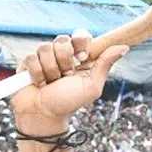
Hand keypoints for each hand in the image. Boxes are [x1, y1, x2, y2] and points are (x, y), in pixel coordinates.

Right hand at [12, 33, 128, 134]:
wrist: (43, 116)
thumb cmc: (68, 103)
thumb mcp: (91, 87)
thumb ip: (105, 65)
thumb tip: (124, 47)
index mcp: (79, 57)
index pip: (81, 35)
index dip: (80, 42)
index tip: (81, 58)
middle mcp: (62, 54)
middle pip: (62, 39)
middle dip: (64, 60)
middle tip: (65, 76)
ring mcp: (44, 57)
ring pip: (45, 47)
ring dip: (50, 70)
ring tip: (51, 83)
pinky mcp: (28, 62)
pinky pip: (31, 57)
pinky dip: (37, 74)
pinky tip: (39, 84)